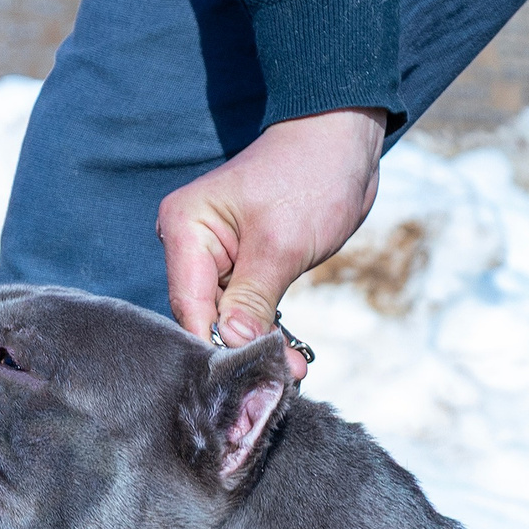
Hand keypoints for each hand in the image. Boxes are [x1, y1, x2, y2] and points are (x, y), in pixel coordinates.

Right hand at [158, 106, 385, 378]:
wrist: (341, 141)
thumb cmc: (310, 176)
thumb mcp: (281, 244)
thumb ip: (253, 301)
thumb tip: (235, 350)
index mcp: (186, 230)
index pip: (189, 306)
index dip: (213, 348)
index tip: (241, 384)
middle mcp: (193, 245)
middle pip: (204, 318)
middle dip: (238, 353)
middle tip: (275, 387)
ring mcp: (220, 258)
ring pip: (229, 321)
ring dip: (259, 348)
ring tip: (292, 376)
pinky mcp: (247, 268)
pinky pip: (249, 312)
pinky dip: (268, 334)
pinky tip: (292, 360)